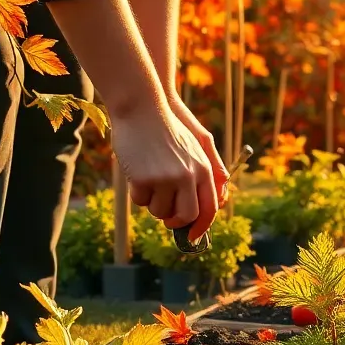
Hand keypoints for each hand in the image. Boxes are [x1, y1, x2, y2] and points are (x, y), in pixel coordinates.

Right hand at [109, 95, 217, 238]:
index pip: (209, 208)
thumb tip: (206, 207)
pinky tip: (136, 171)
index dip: (201, 227)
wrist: (141, 108)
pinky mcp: (144, 179)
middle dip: (174, 220)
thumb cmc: (166, 128)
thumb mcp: (194, 147)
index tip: (192, 237)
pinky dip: (137, 192)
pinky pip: (140, 201)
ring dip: (152, 202)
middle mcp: (189, 177)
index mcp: (204, 170)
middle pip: (185, 216)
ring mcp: (167, 179)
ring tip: (148, 178)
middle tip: (166, 218)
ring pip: (159, 211)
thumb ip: (205, 174)